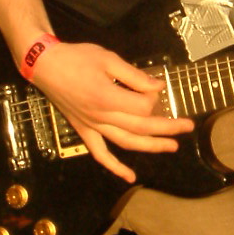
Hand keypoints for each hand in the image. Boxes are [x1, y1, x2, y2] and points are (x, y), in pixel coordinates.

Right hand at [30, 41, 193, 182]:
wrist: (45, 65)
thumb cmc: (77, 58)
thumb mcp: (108, 59)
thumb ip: (134, 76)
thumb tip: (158, 86)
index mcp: (108, 98)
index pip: (143, 107)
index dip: (154, 98)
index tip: (155, 87)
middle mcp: (102, 117)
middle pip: (141, 127)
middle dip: (167, 128)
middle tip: (188, 126)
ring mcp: (92, 126)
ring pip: (126, 142)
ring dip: (151, 146)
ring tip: (172, 147)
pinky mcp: (83, 131)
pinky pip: (100, 154)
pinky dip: (115, 167)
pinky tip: (130, 176)